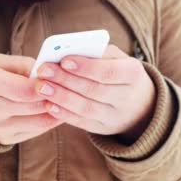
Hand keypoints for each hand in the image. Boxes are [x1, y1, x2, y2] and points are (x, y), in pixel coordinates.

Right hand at [0, 54, 63, 145]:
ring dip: (57, 110)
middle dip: (56, 96)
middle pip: (35, 106)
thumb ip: (24, 64)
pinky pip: (35, 131)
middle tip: (72, 87)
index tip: (59, 77)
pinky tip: (56, 110)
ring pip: (39, 121)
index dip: (46, 85)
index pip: (26, 90)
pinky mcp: (4, 140)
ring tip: (68, 98)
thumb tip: (50, 72)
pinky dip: (49, 121)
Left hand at [34, 45, 155, 137]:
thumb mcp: (116, 58)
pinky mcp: (103, 128)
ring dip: (61, 97)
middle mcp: (127, 97)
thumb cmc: (119, 72)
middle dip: (66, 80)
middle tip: (43, 71)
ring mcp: (115, 116)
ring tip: (42, 87)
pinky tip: (48, 105)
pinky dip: (64, 114)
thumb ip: (95, 53)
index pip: (108, 71)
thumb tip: (66, 52)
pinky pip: (82, 122)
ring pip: (86, 108)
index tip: (64, 60)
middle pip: (94, 90)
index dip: (86, 67)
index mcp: (133, 74)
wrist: (139, 105)